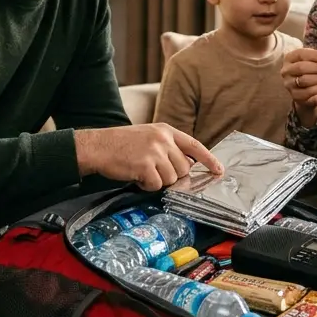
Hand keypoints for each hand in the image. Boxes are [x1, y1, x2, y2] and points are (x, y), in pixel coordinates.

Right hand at [74, 124, 224, 191]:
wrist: (97, 146)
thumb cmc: (121, 144)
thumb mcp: (148, 137)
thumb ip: (168, 147)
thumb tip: (187, 166)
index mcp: (165, 130)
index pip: (194, 145)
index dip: (209, 159)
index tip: (219, 170)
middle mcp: (163, 139)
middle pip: (184, 168)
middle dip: (172, 175)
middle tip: (154, 171)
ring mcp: (154, 152)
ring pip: (171, 179)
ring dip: (157, 181)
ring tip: (141, 171)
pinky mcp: (145, 165)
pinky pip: (156, 185)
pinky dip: (146, 185)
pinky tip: (135, 176)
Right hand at [280, 47, 316, 125]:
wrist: (306, 91)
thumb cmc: (310, 71)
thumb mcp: (312, 61)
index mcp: (289, 58)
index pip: (300, 54)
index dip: (315, 55)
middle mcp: (286, 70)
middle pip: (301, 67)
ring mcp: (289, 84)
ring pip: (305, 80)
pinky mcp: (295, 95)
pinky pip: (309, 91)